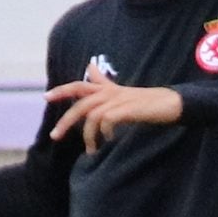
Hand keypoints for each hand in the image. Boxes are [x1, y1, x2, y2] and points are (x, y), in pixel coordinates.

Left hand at [46, 62, 183, 153]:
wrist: (171, 103)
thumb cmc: (148, 101)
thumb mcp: (123, 92)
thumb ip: (105, 82)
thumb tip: (90, 66)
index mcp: (107, 89)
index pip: (79, 86)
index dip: (62, 90)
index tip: (46, 97)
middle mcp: (110, 93)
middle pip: (80, 104)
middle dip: (66, 121)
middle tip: (55, 136)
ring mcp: (118, 100)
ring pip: (91, 115)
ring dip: (88, 135)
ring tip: (91, 150)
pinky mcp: (127, 109)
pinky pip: (107, 120)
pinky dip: (105, 132)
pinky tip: (110, 140)